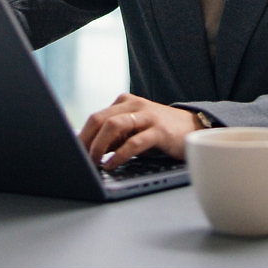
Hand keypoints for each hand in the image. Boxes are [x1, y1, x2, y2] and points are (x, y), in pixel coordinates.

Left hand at [78, 93, 201, 168]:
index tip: (72, 152)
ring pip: (114, 125)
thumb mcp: (134, 130)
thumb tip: (88, 151)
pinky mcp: (159, 131)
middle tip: (80, 159)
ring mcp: (147, 116)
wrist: (194, 127)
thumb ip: (115, 136)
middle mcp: (134, 105)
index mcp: (125, 102)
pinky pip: (134, 142)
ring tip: (94, 162)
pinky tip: (112, 165)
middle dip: (86, 140)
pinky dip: (119, 155)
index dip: (82, 135)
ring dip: (99, 146)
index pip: (96, 117)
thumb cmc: (160, 132)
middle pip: (100, 118)